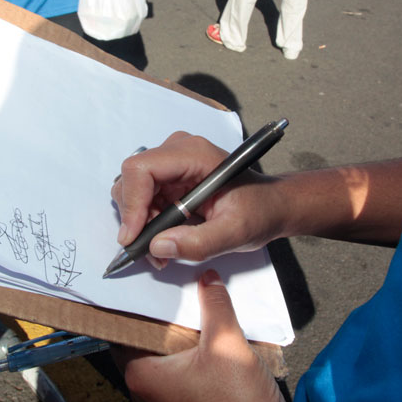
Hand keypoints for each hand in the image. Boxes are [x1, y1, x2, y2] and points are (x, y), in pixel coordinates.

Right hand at [111, 131, 285, 267]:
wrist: (270, 206)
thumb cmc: (260, 211)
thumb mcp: (236, 232)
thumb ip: (199, 242)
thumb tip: (157, 246)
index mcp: (194, 154)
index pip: (142, 168)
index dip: (132, 202)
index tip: (134, 237)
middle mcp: (178, 152)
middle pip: (131, 180)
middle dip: (135, 218)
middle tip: (152, 250)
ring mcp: (171, 164)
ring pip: (132, 191)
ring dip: (140, 223)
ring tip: (162, 249)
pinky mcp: (169, 179)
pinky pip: (143, 199)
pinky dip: (146, 223)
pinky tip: (165, 239)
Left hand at [115, 270, 303, 401]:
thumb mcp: (226, 342)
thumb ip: (215, 305)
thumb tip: (208, 280)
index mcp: (142, 376)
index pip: (122, 330)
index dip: (131, 304)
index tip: (140, 281)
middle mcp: (148, 389)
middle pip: (143, 338)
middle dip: (158, 313)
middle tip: (169, 284)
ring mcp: (167, 397)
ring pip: (163, 350)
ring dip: (177, 329)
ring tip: (192, 301)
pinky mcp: (186, 399)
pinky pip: (179, 363)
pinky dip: (189, 345)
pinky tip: (208, 327)